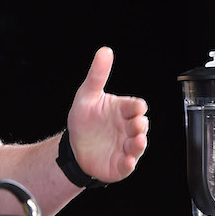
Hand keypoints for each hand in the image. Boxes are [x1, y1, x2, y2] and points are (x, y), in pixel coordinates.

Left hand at [66, 46, 148, 182]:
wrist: (74, 146)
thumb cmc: (84, 119)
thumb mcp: (87, 95)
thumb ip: (97, 74)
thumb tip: (105, 50)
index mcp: (123, 110)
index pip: (135, 106)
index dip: (137, 107)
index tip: (137, 107)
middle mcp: (128, 128)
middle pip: (140, 125)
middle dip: (140, 125)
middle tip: (136, 124)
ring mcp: (126, 147)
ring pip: (138, 145)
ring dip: (139, 144)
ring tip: (137, 141)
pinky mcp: (120, 164)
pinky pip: (128, 165)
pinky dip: (129, 163)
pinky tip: (127, 161)